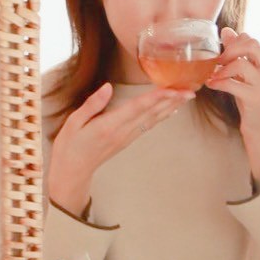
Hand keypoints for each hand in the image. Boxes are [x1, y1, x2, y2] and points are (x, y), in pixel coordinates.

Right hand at [47, 82, 192, 216]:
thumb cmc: (69, 145)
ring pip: (153, 119)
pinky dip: (161, 115)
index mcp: (108, 126)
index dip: (156, 97)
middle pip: (151, 112)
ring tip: (186, 95)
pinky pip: (148, 125)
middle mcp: (122, 132)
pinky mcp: (127, 140)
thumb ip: (92, 104)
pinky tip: (171, 109)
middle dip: (171, 100)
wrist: (72, 172)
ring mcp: (127, 137)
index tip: (172, 89)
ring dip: (171, 106)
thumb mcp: (73, 122)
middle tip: (190, 89)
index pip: (137, 108)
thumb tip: (107, 87)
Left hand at [205, 27, 259, 186]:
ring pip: (240, 63)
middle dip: (230, 49)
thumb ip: (237, 53)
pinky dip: (218, 82)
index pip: (252, 39)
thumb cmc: (251, 101)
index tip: (222, 54)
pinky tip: (211, 84)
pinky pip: (232, 83)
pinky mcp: (256, 99)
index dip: (233, 43)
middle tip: (218, 61)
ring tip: (213, 75)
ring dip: (221, 68)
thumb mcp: (245, 75)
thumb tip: (227, 31)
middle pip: (252, 43)